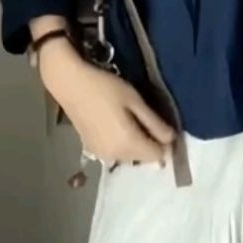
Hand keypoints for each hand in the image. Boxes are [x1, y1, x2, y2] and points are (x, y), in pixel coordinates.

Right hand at [38, 39, 175, 165]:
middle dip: (150, 142)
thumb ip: (154, 123)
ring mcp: (101, 155)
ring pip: (129, 156)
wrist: (70, 85)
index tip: (164, 124)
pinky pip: (115, 152)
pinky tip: (117, 123)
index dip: (165, 142)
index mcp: (128, 145)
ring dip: (136, 143)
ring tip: (132, 118)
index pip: (158, 155)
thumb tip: (171, 139)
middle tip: (148, 117)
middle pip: (143, 158)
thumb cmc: (105, 88)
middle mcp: (115, 157)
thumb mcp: (134, 101)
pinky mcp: (91, 149)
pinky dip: (122, 143)